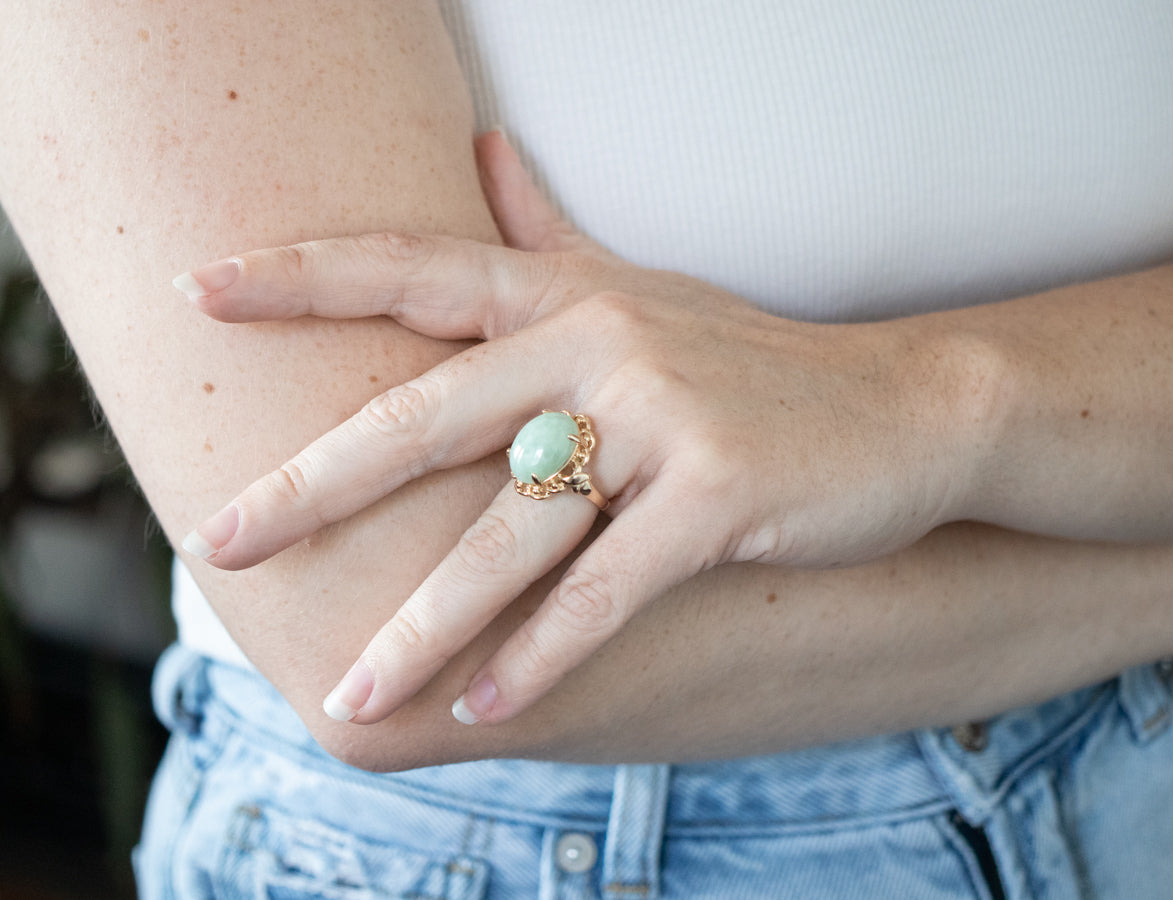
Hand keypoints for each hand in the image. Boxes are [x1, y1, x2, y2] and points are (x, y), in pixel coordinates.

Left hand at [176, 132, 972, 725]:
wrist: (908, 407)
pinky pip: (604, 589)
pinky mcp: (718, 496)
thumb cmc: (754, 363)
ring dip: (425, 623)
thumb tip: (485, 151)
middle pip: (427, 417)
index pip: (416, 269)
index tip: (199, 289)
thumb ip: (551, 231)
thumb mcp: (643, 291)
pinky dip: (541, 656)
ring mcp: (662, 419)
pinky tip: (484, 710)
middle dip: (312, 487)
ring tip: (354, 693)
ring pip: (510, 532)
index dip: (304, 277)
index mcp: (571, 295)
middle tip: (218, 543)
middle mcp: (602, 344)